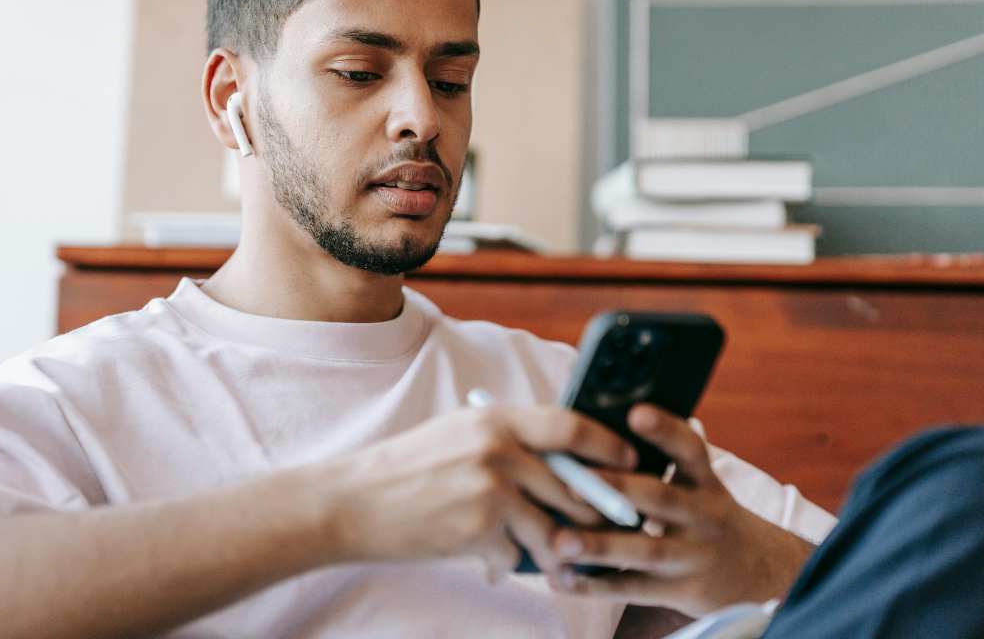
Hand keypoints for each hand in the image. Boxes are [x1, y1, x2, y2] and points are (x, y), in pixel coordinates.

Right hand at [323, 404, 637, 578]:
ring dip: (556, 549)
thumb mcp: (458, 435)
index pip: (571, 425)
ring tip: (552, 557)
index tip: (630, 462)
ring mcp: (491, 490)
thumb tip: (561, 460)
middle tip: (609, 527)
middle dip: (596, 513)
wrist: (353, 502)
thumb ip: (508, 440)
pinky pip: (517, 557)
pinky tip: (484, 560)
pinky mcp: (480, 530)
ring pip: (554, 529)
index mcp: (496, 419)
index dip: (609, 446)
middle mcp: (499, 449)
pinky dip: (506, 564)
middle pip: (576, 485)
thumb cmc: (406, 469)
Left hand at [548, 405, 815, 615]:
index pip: (690, 449)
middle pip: (660, 498)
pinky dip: (598, 586)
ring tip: (561, 542)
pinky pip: (636, 589)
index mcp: (705, 482)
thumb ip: (662, 462)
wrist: (759, 571)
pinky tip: (564, 579)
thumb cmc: (707, 515)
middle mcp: (703, 515)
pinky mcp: (682, 590)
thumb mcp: (700, 485)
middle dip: (617, 489)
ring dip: (600, 546)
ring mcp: (694, 555)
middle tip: (572, 485)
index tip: (636, 412)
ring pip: (645, 549)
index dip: (665, 430)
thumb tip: (597, 428)